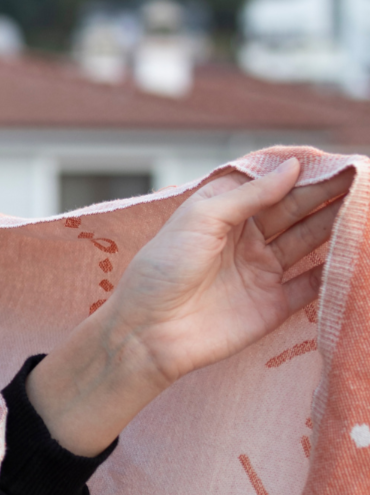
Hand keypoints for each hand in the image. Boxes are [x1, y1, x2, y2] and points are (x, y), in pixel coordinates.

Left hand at [26, 158, 351, 455]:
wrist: (147, 332)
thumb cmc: (161, 269)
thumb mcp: (199, 220)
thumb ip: (248, 196)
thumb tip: (292, 168)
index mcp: (224, 212)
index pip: (273, 187)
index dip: (304, 175)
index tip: (341, 162)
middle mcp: (247, 238)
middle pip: (297, 211)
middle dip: (330, 195)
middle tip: (365, 179)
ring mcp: (263, 271)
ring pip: (311, 242)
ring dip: (339, 226)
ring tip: (368, 208)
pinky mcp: (275, 304)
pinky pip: (314, 284)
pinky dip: (337, 271)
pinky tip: (359, 254)